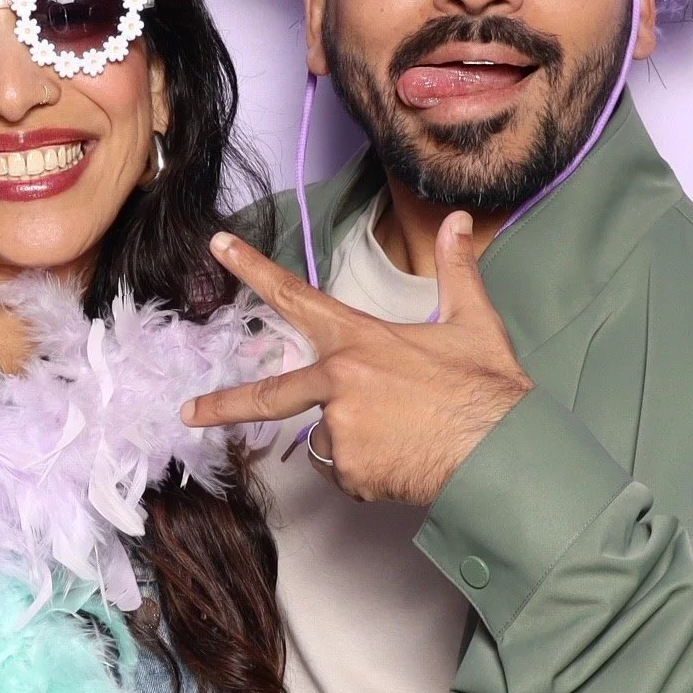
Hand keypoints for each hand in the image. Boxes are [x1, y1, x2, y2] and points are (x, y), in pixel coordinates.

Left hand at [183, 212, 533, 504]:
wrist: (502, 453)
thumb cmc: (487, 389)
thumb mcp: (472, 322)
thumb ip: (455, 270)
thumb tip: (455, 221)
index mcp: (359, 341)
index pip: (295, 297)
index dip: (253, 269)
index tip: (218, 248)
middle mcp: (339, 382)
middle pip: (269, 396)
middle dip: (222, 405)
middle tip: (190, 412)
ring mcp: (341, 429)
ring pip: (328, 438)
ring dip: (353, 440)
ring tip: (405, 435)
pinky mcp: (350, 469)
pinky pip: (346, 471)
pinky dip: (368, 470)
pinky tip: (404, 461)